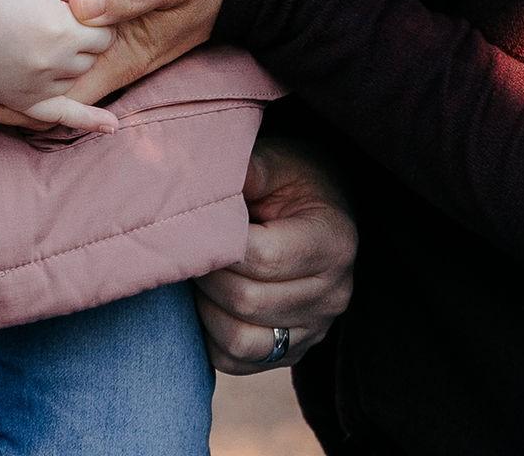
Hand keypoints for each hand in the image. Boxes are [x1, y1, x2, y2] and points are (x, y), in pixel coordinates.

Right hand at [0, 0, 116, 132]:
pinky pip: (59, 117)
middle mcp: (52, 63)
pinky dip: (87, 121)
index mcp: (61, 28)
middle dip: (81, 37)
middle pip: (92, 55)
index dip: (90, 15)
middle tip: (48, 15)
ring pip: (75, 77)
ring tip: (38, 36)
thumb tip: (105, 5)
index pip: (105, 30)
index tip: (69, 3)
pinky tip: (111, 127)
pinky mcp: (19, 100)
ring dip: (69, 61)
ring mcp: (35, 86)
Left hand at [0, 0, 232, 133]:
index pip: (51, 99)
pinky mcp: (118, 22)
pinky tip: (10, 30)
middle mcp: (112, 58)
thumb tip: (75, 2)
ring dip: (8, 72)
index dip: (1, 101)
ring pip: (51, 75)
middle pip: (42, 94)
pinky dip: (34, 47)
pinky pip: (67, 49)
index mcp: (119, 55)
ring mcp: (115, 44)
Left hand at [199, 135, 357, 372]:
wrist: (319, 210)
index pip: (262, 257)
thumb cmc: (293, 182)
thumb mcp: (278, 162)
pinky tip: (210, 301)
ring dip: (205, 307)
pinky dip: (211, 335)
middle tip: (189, 247)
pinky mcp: (294, 352)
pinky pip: (237, 361)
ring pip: (239, 339)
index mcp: (334, 241)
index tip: (196, 222)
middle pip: (247, 300)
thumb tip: (203, 176)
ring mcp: (317, 329)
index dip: (217, 243)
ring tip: (200, 273)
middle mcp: (334, 293)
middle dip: (206, 273)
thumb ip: (248, 171)